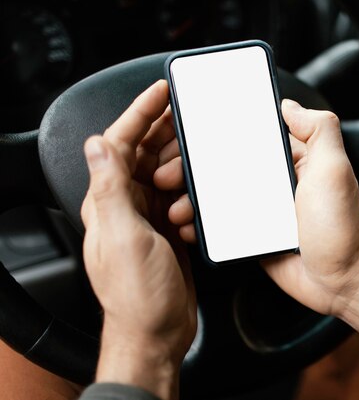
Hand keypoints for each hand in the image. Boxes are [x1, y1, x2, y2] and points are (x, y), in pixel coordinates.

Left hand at [81, 80, 195, 399]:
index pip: (118, 142)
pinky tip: (197, 202)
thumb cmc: (138, 294)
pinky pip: (180, 196)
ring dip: (182, 167)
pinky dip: (192, 194)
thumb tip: (97, 143)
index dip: (139, 112)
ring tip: (194, 168)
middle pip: (144, 152)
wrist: (157, 331)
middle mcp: (125, 204)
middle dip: (167, 135)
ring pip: (165, 172)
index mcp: (108, 201)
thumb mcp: (124, 237)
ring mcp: (147, 216)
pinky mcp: (167, 229)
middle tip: (190, 121)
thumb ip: (110, 188)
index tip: (161, 91)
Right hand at [167, 99, 358, 339]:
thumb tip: (288, 105)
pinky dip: (202, 224)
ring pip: (218, 195)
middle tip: (166, 174)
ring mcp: (263, 210)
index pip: (249, 138)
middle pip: (226, 166)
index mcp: (294, 161)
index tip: (187, 136)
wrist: (341, 281)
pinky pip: (222, 224)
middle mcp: (276, 182)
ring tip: (174, 205)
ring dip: (191, 197)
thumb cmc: (341, 226)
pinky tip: (186, 225)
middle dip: (192, 167)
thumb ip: (319, 130)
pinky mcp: (254, 235)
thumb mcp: (334, 170)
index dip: (216, 135)